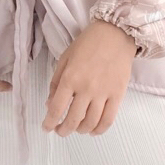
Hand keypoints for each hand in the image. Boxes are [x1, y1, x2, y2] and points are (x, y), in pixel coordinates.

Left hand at [41, 19, 137, 136]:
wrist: (116, 33)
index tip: (46, 127)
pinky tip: (93, 130)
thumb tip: (50, 104)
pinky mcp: (118, 95)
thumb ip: (55, 82)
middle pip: (73, 120)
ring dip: (80, 131)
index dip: (49, 122)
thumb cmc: (88, 43)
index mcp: (70, 78)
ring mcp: (103, 93)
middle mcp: (86, 88)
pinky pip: (108, 119)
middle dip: (64, 130)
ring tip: (76, 129)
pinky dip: (99, 129)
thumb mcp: (65, 58)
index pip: (57, 108)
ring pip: (90, 122)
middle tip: (60, 131)